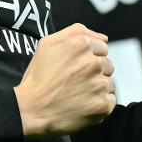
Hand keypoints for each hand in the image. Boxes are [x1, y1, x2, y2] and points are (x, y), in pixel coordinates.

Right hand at [13, 23, 115, 137]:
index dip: (89, 58)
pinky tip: (83, 105)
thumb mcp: (47, 44)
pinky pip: (110, 100)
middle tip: (75, 82)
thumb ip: (75, 32)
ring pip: (108, 83)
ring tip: (77, 94)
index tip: (76, 68)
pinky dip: (99, 104)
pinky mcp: (102, 105)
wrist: (31, 109)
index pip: (102, 48)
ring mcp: (99, 84)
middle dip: (95, 72)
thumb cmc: (38, 76)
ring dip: (97, 88)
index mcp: (81, 45)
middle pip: (107, 65)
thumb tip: (104, 37)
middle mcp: (93, 63)